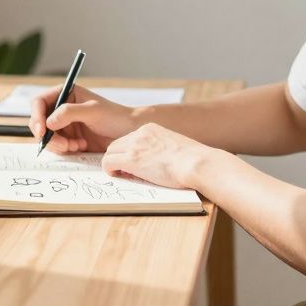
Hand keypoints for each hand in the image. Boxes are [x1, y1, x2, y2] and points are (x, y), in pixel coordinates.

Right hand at [30, 85, 138, 153]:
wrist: (129, 133)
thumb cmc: (115, 116)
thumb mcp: (93, 111)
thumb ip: (69, 113)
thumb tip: (48, 122)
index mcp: (65, 94)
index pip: (39, 102)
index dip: (36, 116)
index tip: (42, 131)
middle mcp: (61, 109)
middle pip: (39, 122)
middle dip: (49, 136)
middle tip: (64, 145)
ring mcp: (63, 125)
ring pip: (46, 137)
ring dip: (58, 145)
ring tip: (77, 145)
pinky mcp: (68, 139)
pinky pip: (56, 147)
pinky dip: (65, 150)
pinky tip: (81, 146)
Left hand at [100, 123, 216, 189]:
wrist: (196, 163)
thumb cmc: (192, 161)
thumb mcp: (175, 147)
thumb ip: (161, 150)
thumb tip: (155, 162)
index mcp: (152, 129)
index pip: (130, 138)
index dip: (129, 152)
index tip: (135, 164)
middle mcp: (141, 133)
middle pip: (116, 144)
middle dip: (118, 157)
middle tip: (125, 171)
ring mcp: (135, 145)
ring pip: (110, 152)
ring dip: (113, 164)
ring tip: (122, 175)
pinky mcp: (132, 160)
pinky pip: (108, 163)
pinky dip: (109, 170)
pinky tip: (117, 176)